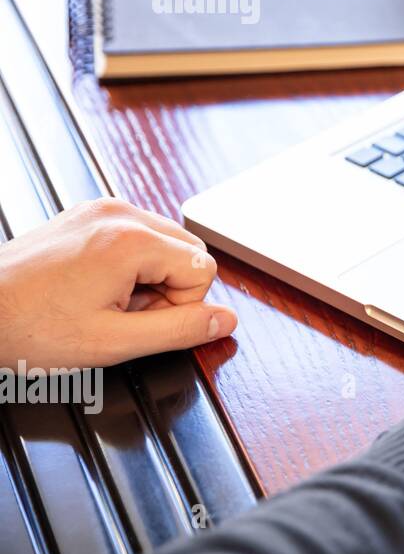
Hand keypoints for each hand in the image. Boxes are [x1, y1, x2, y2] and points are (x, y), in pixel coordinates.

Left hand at [0, 198, 236, 368]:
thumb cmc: (27, 328)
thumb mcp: (113, 343)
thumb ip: (180, 330)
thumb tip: (225, 321)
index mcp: (131, 240)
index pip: (203, 270)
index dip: (180, 306)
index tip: (139, 321)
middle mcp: (120, 214)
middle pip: (189, 251)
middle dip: (168, 289)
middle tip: (123, 315)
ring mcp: (101, 210)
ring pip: (165, 243)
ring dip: (149, 277)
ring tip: (105, 301)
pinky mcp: (87, 214)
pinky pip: (136, 236)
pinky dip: (128, 264)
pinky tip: (94, 286)